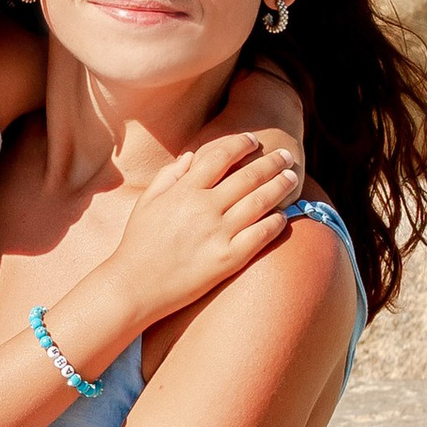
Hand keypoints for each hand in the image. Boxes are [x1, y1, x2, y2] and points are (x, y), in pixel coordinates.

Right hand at [111, 134, 302, 323]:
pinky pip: (261, 235)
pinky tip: (283, 216)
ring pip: (260, 202)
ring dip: (280, 186)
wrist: (135, 286)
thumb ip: (169, 176)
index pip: (220, 156)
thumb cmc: (138, 243)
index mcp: (183, 191)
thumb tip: (192, 156)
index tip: (254, 140)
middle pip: (248, 176)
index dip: (241, 144)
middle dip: (271, 162)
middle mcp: (204, 208)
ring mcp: (218, 234)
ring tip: (291, 178)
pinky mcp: (228, 259)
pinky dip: (276, 222)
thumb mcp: (147, 202)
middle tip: (286, 155)